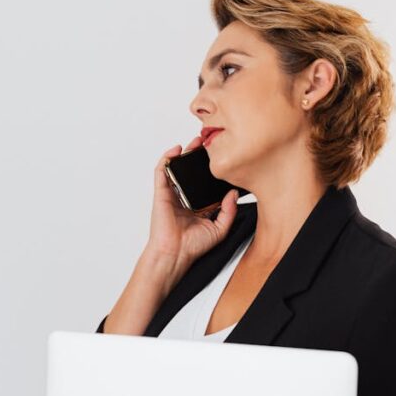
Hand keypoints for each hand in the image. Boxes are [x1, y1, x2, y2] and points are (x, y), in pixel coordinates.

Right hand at [147, 138, 239, 270]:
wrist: (175, 254)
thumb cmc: (193, 246)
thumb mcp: (220, 228)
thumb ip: (229, 211)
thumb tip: (234, 193)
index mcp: (198, 205)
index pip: (205, 182)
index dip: (212, 169)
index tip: (222, 158)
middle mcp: (184, 197)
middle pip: (191, 171)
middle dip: (199, 156)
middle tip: (209, 143)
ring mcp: (172, 194)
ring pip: (177, 168)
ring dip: (185, 153)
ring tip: (195, 141)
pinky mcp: (161, 193)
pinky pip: (161, 171)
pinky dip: (167, 158)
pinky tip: (175, 149)